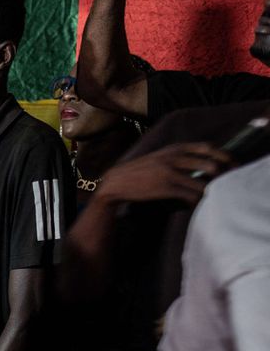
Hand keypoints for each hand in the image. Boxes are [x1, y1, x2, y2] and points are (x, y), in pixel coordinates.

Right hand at [96, 143, 231, 206]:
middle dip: (222, 174)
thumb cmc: (140, 171)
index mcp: (173, 148)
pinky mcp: (165, 187)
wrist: (117, 181)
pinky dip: (196, 200)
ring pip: (202, 182)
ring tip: (211, 195)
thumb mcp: (159, 157)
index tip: (231, 165)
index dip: (223, 156)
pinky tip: (195, 203)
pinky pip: (190, 195)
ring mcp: (170, 173)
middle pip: (210, 164)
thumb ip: (178, 156)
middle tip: (227, 183)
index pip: (207, 147)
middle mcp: (173, 158)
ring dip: (210, 190)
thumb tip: (203, 163)